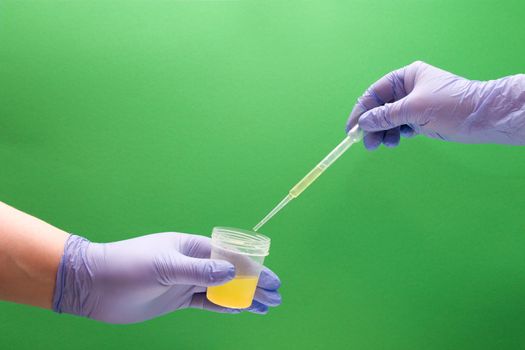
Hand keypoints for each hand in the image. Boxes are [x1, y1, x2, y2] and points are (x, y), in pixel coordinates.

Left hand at [53, 233, 280, 323]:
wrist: (94, 286)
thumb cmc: (127, 266)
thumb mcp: (164, 266)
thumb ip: (199, 270)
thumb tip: (232, 271)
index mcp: (191, 246)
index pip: (230, 254)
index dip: (253, 267)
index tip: (271, 278)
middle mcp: (192, 262)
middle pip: (231, 272)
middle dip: (255, 283)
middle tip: (277, 296)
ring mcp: (186, 281)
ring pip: (222, 289)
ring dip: (244, 297)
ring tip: (267, 306)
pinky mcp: (177, 298)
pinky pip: (207, 302)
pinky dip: (225, 307)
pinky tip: (241, 311)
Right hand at [346, 61, 524, 148]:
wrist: (483, 118)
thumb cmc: (451, 106)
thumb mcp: (413, 109)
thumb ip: (385, 116)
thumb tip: (363, 122)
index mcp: (406, 77)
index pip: (375, 93)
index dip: (361, 110)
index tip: (351, 128)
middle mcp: (409, 89)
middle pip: (381, 107)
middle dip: (372, 125)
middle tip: (367, 144)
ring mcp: (415, 104)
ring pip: (390, 119)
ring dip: (384, 132)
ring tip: (385, 145)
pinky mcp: (422, 119)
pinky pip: (401, 126)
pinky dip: (396, 134)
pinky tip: (397, 140)